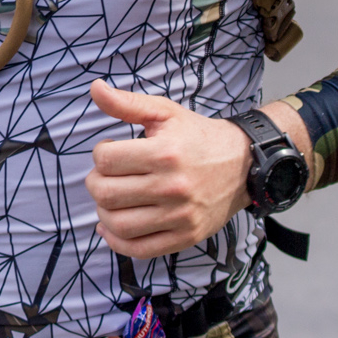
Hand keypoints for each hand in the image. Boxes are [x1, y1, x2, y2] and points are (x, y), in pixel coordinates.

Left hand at [84, 80, 254, 259]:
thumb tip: (95, 87)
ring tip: (111, 200)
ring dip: (103, 212)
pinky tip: (112, 227)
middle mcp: (172, 186)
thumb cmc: (197, 136)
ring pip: (119, 224)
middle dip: (95, 183)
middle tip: (105, 176)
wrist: (242, 164)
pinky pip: (140, 250)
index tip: (111, 151)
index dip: (100, 153)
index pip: (105, 160)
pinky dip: (118, 242)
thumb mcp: (165, 112)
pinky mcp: (185, 237)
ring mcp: (179, 216)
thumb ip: (126, 103)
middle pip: (106, 194)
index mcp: (164, 152)